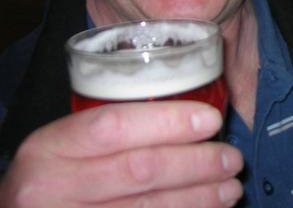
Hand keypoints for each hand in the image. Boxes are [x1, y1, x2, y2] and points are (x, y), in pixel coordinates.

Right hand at [0, 101, 242, 206]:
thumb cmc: (59, 173)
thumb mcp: (69, 144)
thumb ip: (118, 126)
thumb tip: (198, 104)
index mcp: (49, 147)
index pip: (115, 126)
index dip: (169, 122)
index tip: (211, 119)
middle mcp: (50, 189)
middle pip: (140, 171)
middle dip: (196, 164)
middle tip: (232, 158)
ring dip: (199, 199)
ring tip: (231, 187)